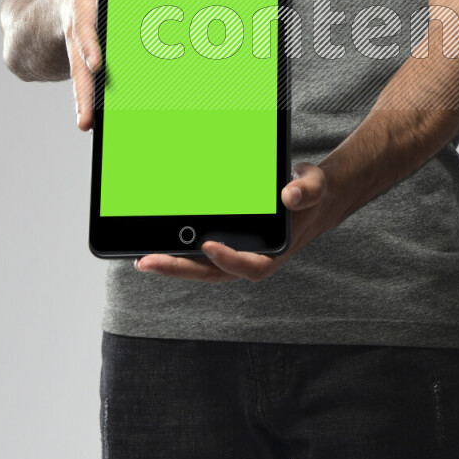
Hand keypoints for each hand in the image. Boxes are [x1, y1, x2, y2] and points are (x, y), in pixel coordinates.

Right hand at [58, 0, 132, 130]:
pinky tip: (95, 125)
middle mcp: (78, 39)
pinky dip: (90, 106)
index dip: (91, 46)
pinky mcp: (82, 73)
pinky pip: (87, 91)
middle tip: (86, 114)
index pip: (86, 31)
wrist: (39, 16)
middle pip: (78, 67)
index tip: (98, 63)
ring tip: (87, 126)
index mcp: (82, 15)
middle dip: (82, 89)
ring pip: (79, 83)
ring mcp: (77, 58)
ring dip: (83, 104)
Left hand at [134, 162, 342, 282]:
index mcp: (275, 252)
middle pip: (213, 273)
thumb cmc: (310, 194)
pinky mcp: (226, 244)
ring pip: (201, 267)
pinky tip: (156, 244)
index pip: (250, 266)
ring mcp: (236, 253)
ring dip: (173, 265)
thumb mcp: (315, 186)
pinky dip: (179, 252)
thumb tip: (289, 196)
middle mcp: (251, 258)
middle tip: (148, 261)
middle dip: (180, 269)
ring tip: (143, 259)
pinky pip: (200, 253)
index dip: (228, 260)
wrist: (309, 197)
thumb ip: (306, 191)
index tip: (208, 246)